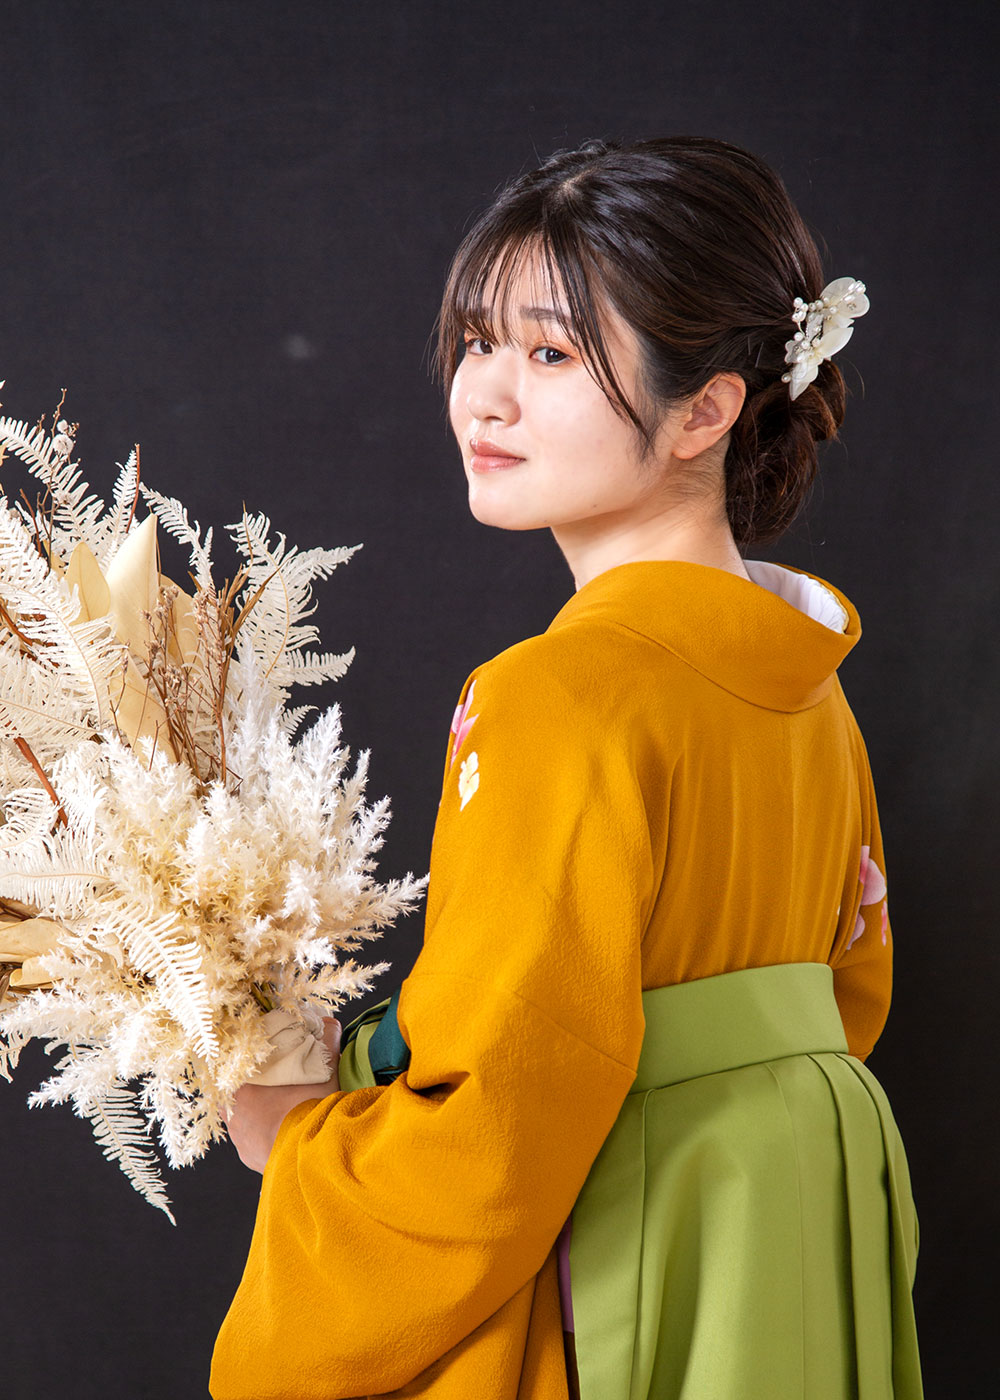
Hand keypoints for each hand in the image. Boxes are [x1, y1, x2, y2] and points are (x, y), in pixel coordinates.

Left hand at [224, 1017, 341, 1172]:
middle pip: (236, 1096)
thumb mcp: (323, 1066)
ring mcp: (242, 1142)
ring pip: (245, 1122)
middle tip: (275, 1084)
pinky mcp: (252, 1161)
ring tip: (283, 1110)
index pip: (232, 1070)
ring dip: (259, 1115)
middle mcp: (234, 1118)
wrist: (315, 1157)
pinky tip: (284, 1131)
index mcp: (241, 1090)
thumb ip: (326, 1038)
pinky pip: (254, 1144)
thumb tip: (328, 1022)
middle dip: (254, 1090)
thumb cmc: (312, 1109)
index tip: (261, 1062)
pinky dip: (266, 1137)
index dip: (247, 1064)